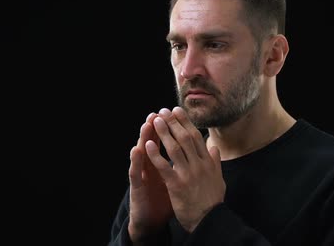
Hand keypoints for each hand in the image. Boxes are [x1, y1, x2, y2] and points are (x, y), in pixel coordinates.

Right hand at [128, 113, 172, 243]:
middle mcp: (150, 167)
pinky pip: (135, 172)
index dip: (169, 130)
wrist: (151, 221)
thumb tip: (199, 155)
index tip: (174, 114)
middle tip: (157, 112)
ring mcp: (142, 175)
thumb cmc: (164, 201)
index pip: (165, 143)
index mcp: (161, 164)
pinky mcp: (136, 187)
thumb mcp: (176, 182)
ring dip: (143, 138)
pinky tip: (136, 149)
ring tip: (146, 123)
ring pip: (141, 153)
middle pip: (152, 143)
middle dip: (155, 128)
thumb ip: (185, 167)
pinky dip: (135, 160)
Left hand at [145, 107, 225, 231]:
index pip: (196, 136)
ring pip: (174, 148)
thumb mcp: (219, 179)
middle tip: (163, 111)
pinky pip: (164, 166)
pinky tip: (147, 145)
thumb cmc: (213, 201)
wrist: (209, 220)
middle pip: (185, 138)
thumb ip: (215, 162)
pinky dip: (155, 155)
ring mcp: (188, 174)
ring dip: (164, 133)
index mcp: (208, 162)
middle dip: (173, 123)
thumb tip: (214, 147)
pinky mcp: (177, 185)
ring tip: (155, 121)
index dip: (185, 122)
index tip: (177, 111)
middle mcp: (199, 165)